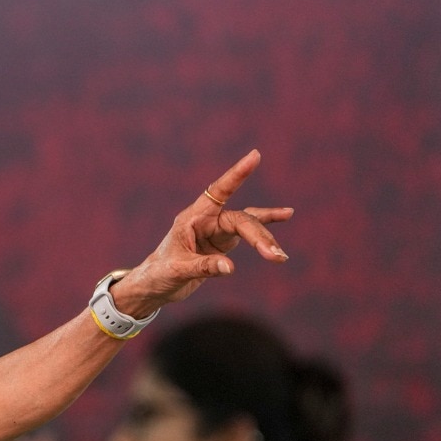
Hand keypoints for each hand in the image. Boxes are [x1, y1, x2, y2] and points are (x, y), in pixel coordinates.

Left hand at [112, 150, 293, 316]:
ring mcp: (216, 230)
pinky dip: (264, 232)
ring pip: (247, 227)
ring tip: (280, 255)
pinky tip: (284, 217)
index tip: (254, 156)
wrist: (155, 284)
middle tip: (275, 255)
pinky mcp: (223, 242)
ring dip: (265, 238)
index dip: (236, 174)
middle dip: (258, 236)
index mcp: (192, 218)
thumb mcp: (178, 270)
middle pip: (240, 220)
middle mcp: (206, 220)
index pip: (217, 192)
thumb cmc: (160, 273)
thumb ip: (204, 267)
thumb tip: (231, 268)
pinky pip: (248, 235)